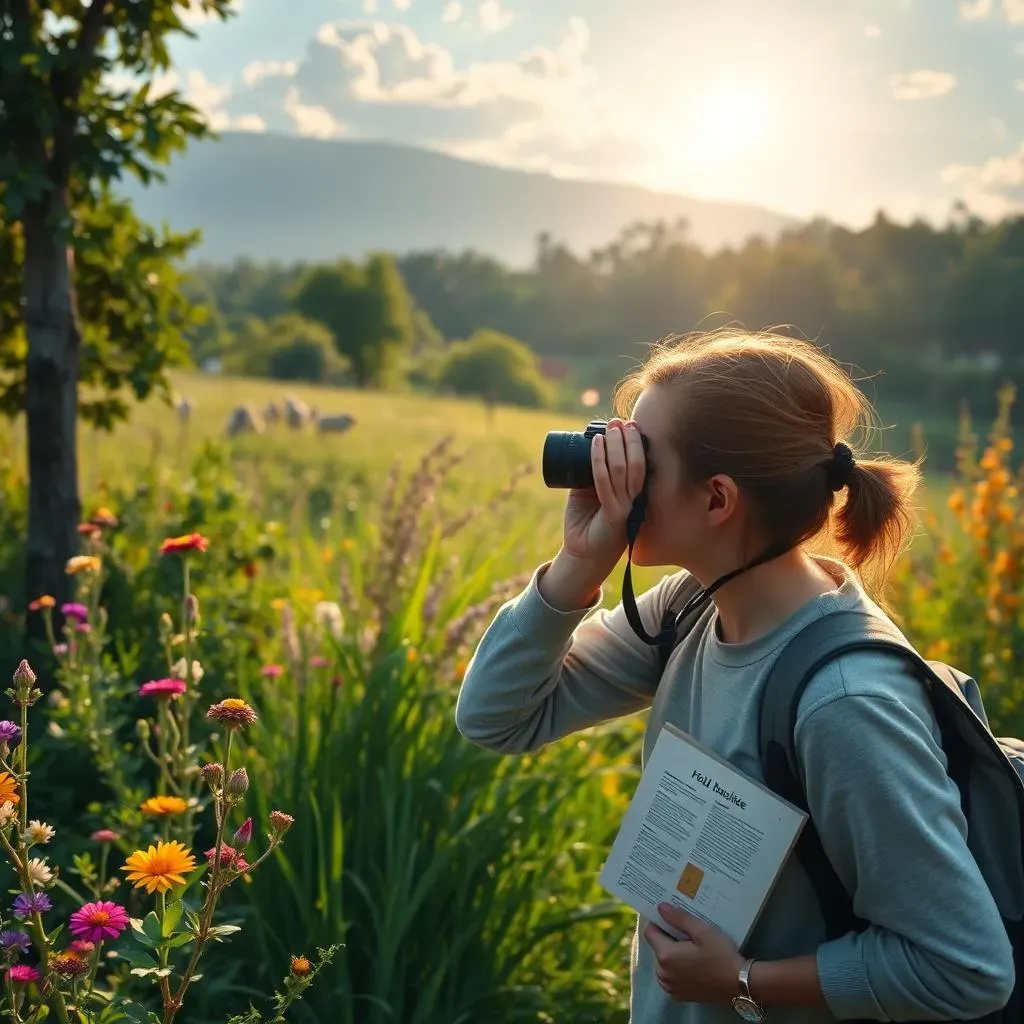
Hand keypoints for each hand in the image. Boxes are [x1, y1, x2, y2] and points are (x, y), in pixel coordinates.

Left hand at [562, 418, 645, 569]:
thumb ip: (594, 471)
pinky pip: (605, 485)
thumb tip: (590, 442)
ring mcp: (625, 508)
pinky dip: (599, 463)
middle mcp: (635, 499)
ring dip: (614, 446)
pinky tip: (595, 445)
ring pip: (622, 470)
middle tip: (616, 422)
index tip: (628, 423)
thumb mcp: (589, 490)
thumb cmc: (585, 519)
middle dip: (627, 440)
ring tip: (607, 429)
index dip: (637, 442)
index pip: (642, 463)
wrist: (581, 552)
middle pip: (636, 463)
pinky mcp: (612, 516)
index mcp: (634, 492)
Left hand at [644, 903, 744, 1004]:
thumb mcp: (702, 931)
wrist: (738, 984)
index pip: (649, 932)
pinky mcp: (678, 996)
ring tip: (691, 951)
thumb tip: (660, 907)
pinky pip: (670, 977)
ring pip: (662, 963)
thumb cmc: (720, 955)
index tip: (672, 920)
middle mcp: (662, 973)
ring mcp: (669, 987)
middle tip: (687, 935)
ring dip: (671, 955)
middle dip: (667, 939)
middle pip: (656, 948)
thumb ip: (679, 918)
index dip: (659, 923)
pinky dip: (676, 970)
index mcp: (665, 956)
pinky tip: (693, 966)